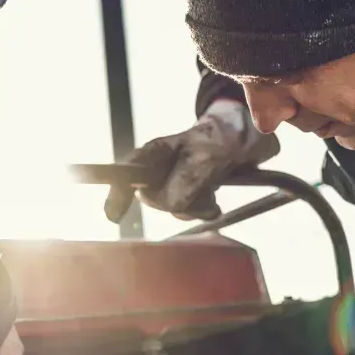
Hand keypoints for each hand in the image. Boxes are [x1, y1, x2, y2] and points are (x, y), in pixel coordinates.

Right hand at [105, 99, 278, 221]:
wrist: (241, 140)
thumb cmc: (218, 139)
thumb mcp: (206, 155)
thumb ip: (187, 180)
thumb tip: (171, 204)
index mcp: (152, 153)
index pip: (125, 175)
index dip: (116, 195)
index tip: (113, 215)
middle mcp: (156, 170)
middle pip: (154, 200)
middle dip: (179, 201)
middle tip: (203, 190)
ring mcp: (169, 184)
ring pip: (173, 209)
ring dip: (197, 206)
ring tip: (212, 191)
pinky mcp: (184, 196)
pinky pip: (188, 213)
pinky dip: (204, 210)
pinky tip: (214, 202)